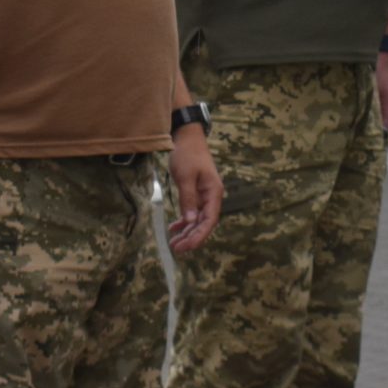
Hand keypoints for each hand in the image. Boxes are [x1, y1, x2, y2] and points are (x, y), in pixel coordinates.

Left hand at [166, 128, 222, 254]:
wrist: (187, 138)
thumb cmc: (188, 154)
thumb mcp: (186, 176)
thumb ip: (188, 199)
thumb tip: (190, 221)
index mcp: (213, 193)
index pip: (209, 220)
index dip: (199, 236)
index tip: (187, 246)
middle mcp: (211, 197)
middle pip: (204, 223)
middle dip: (192, 237)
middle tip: (177, 249)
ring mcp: (203, 196)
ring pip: (197, 220)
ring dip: (187, 232)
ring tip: (173, 243)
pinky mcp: (195, 194)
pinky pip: (191, 212)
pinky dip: (183, 221)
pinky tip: (174, 229)